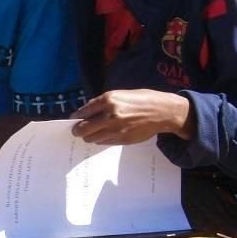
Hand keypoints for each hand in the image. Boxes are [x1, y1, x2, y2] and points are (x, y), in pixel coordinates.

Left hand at [72, 89, 194, 144]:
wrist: (162, 112)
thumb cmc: (141, 100)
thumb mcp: (120, 94)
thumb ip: (102, 103)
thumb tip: (86, 112)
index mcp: (108, 100)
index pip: (83, 111)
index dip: (76, 117)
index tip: (73, 119)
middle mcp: (110, 115)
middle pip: (83, 128)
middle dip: (77, 130)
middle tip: (77, 130)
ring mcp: (116, 129)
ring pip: (91, 138)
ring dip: (89, 136)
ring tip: (93, 132)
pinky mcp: (122, 139)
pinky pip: (103, 142)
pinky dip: (100, 139)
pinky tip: (105, 134)